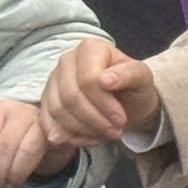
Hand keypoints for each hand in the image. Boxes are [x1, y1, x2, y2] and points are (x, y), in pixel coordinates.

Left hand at [0, 99, 75, 187]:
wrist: (48, 135)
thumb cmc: (14, 140)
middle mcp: (20, 110)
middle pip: (3, 146)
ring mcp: (41, 120)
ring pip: (23, 150)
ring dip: (11, 175)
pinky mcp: (56, 132)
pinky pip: (39, 153)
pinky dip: (25, 170)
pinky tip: (17, 181)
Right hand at [42, 37, 161, 146]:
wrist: (126, 101)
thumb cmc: (134, 87)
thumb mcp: (142, 78)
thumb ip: (129, 74)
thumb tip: (105, 80)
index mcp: (90, 48)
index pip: (88, 80)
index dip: (104, 104)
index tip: (121, 119)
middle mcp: (66, 61)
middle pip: (70, 97)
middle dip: (94, 120)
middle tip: (115, 131)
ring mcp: (52, 81)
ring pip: (58, 112)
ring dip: (84, 130)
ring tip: (106, 134)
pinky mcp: (46, 102)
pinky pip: (49, 123)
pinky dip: (70, 137)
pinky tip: (90, 139)